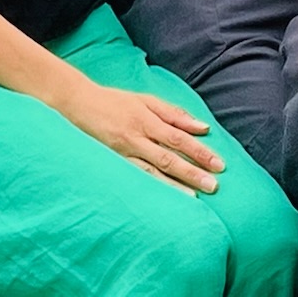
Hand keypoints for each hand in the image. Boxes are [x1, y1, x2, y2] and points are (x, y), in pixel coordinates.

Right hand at [56, 79, 223, 192]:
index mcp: (147, 117)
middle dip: (193, 171)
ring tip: (196, 197)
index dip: (199, 150)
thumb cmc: (116, 101)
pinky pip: (137, 177)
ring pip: (154, 170)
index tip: (218, 163)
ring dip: (176, 184)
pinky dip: (153, 187)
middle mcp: (138, 135)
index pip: (179, 136)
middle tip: (214, 185)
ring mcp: (125, 150)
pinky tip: (166, 197)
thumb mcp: (145, 99)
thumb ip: (173, 113)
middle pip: (170, 156)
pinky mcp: (114, 161)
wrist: (79, 102)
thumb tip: (201, 126)